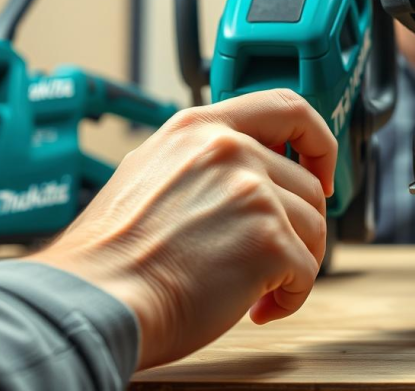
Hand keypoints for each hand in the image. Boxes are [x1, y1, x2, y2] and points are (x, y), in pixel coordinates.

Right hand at [28, 89, 336, 368]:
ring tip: (256, 290)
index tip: (319, 173)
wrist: (94, 300)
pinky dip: (290, 297)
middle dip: (299, 226)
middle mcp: (230, 151)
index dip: (317, 140)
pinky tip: (256, 309)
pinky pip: (307, 272)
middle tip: (274, 257)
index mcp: (199, 128)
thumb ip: (201, 162)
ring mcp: (253, 193)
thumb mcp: (148, 172)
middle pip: (306, 184)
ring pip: (313, 228)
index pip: (287, 107)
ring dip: (294, 264)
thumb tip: (246, 174)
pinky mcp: (269, 241)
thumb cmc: (111, 255)